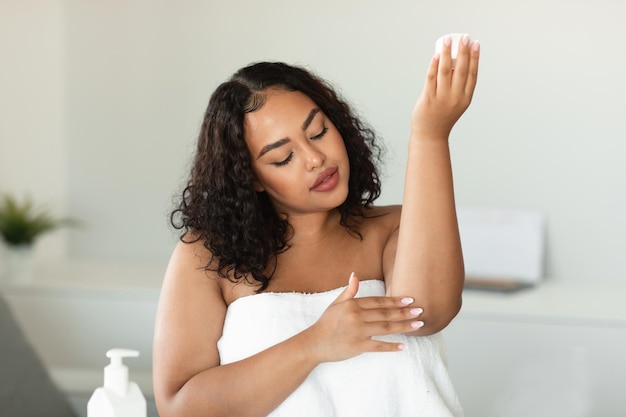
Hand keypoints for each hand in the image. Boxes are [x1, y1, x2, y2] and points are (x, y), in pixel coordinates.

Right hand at [307, 273, 423, 362]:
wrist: (313, 343)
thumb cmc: (326, 323)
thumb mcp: (336, 304)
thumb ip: (349, 291)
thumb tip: (355, 275)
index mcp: (352, 304)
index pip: (378, 302)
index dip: (395, 300)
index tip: (410, 299)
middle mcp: (357, 316)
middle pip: (385, 314)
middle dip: (405, 312)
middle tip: (421, 310)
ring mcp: (358, 332)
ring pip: (386, 328)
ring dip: (404, 326)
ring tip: (419, 325)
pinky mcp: (358, 346)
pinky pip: (378, 346)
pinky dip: (391, 346)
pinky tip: (403, 346)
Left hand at [411, 34, 479, 139]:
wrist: (431, 134)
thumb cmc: (443, 116)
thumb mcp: (456, 102)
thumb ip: (456, 85)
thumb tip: (453, 61)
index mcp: (465, 97)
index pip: (473, 74)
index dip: (475, 58)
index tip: (475, 43)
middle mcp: (456, 97)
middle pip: (461, 70)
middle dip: (463, 52)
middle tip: (464, 37)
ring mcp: (442, 98)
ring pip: (446, 71)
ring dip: (447, 54)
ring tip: (447, 40)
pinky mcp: (429, 98)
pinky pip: (431, 78)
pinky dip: (434, 65)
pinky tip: (436, 55)